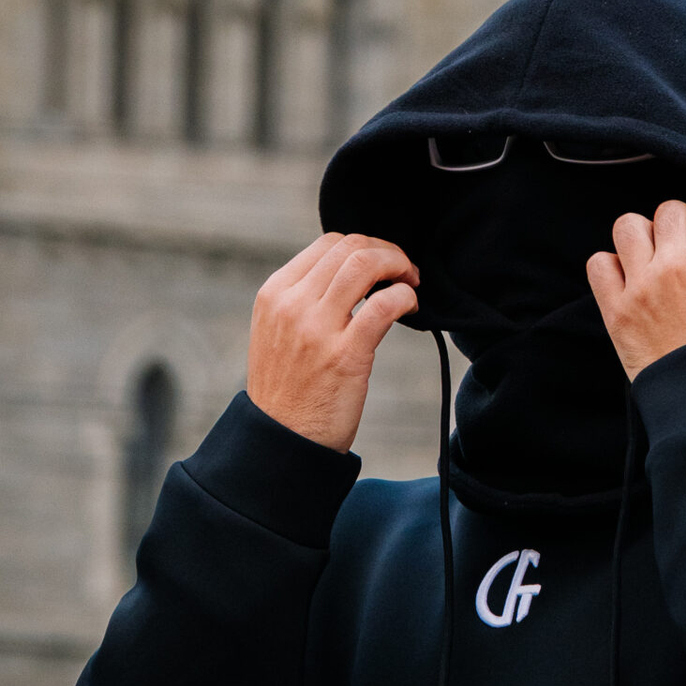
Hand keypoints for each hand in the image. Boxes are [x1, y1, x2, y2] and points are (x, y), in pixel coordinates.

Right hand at [246, 231, 418, 451]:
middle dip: (387, 252)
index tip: (383, 266)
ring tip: (411, 283)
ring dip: (399, 265)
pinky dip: (406, 297)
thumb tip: (351, 275)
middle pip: (350, 247)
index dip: (365, 246)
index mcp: (275, 294)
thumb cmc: (289, 389)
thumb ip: (304, 301)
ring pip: (365, 264)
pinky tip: (411, 307)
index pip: (328, 243)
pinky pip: (384, 305)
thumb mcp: (279, 332)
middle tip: (405, 271)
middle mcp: (291, 304)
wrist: (281, 441)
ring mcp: (316, 328)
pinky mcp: (345, 355)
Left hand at [586, 197, 685, 379]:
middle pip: (668, 212)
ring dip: (642, 237)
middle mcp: (676, 264)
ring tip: (654, 260)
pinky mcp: (618, 312)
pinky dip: (611, 267)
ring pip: (628, 227)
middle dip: (680, 225)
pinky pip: (599, 264)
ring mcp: (643, 286)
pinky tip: (630, 281)